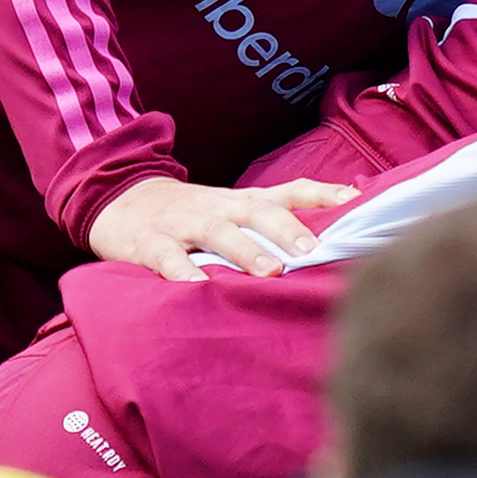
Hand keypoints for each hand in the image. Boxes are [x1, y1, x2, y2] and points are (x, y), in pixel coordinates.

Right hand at [84, 173, 353, 279]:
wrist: (121, 199)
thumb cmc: (192, 215)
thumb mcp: (233, 211)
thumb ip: (271, 223)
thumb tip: (327, 244)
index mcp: (243, 202)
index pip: (289, 190)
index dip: (322, 193)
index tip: (355, 199)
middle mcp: (220, 208)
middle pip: (260, 212)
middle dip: (289, 230)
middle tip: (313, 252)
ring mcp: (185, 224)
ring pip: (220, 233)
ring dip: (247, 251)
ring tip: (270, 272)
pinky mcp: (151, 242)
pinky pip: (168, 258)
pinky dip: (183, 272)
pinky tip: (197, 287)